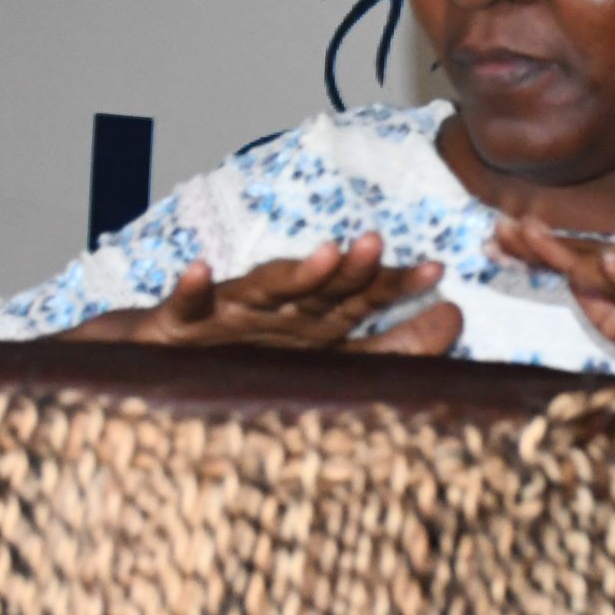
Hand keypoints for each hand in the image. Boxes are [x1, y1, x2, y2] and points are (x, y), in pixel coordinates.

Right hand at [58, 234, 462, 355]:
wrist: (156, 367)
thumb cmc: (247, 358)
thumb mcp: (326, 360)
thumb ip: (394, 347)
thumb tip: (458, 317)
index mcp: (311, 323)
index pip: (359, 300)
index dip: (394, 286)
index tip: (435, 273)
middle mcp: (275, 312)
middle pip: (319, 290)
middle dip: (351, 270)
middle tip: (380, 247)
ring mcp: (227, 316)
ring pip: (264, 291)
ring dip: (294, 273)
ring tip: (326, 254)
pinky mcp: (177, 327)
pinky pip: (184, 306)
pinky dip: (191, 288)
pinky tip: (201, 271)